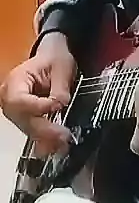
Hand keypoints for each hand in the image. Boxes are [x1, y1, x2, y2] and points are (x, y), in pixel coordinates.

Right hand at [0, 32, 76, 155]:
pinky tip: (58, 145)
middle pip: (22, 119)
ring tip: (64, 141)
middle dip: (44, 129)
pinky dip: (46, 139)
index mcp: (15, 81)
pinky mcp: (26, 118)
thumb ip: (59, 88)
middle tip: (63, 135)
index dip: (38, 107)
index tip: (57, 105)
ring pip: (27, 128)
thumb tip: (61, 104)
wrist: (53, 57)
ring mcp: (17, 110)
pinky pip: (33, 131)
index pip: (19, 100)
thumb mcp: (61, 67)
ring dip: (46, 138)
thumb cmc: (53, 58)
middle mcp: (10, 97)